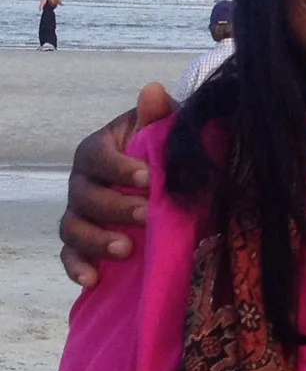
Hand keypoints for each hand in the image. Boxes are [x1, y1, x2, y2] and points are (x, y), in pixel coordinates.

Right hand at [59, 83, 176, 285]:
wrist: (169, 181)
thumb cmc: (165, 152)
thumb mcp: (167, 131)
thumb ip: (159, 115)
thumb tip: (152, 91)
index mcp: (100, 150)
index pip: (96, 155)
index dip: (118, 166)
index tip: (148, 177)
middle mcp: (83, 182)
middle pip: (84, 195)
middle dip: (115, 206)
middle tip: (146, 214)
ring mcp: (80, 213)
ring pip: (73, 227)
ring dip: (96, 240)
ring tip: (126, 249)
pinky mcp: (83, 242)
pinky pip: (70, 256)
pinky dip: (78, 267)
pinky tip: (93, 279)